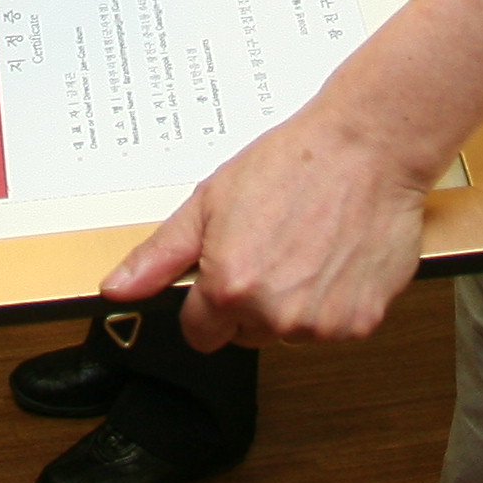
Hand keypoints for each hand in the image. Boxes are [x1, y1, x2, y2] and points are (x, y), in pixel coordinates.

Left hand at [105, 110, 427, 348]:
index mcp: (229, 288)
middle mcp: (274, 314)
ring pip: (289, 332)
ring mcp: (320, 324)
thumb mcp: (209, 201)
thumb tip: (116, 290)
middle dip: (250, 302)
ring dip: (293, 302)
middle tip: (270, 247)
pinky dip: (332, 301)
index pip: (199, 334)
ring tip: (306, 247)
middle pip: (246, 335)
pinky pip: (332, 327)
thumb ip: (160, 255)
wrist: (366, 148)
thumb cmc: (293, 164)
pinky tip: (333, 257)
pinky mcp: (360, 322)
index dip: (208, 303)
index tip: (225, 273)